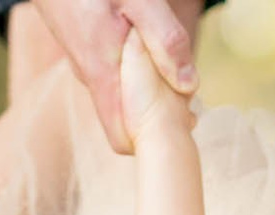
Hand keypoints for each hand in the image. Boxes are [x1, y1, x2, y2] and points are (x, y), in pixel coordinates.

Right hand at [26, 0, 199, 151]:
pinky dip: (134, 70)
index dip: (150, 140)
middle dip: (157, 112)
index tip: (178, 123)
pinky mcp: (85, 53)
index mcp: (103, 75)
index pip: (122, 138)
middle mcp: (90, 78)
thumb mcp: (141, 3)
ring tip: (167, 64)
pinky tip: (144, 46)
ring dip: (148, 87)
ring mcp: (85, 66)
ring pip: (121, 95)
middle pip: (126, 118)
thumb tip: (189, 86)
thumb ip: (165, 41)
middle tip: (183, 90)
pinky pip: (113, 75)